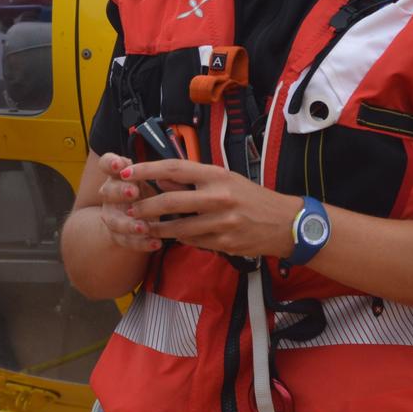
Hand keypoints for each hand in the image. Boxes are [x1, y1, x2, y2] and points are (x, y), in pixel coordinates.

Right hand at [93, 152, 162, 253]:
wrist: (134, 217)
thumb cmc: (145, 191)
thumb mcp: (148, 179)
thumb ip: (154, 175)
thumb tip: (166, 176)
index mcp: (117, 176)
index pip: (106, 164)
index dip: (110, 163)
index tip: (120, 164)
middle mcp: (110, 195)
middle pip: (107, 192)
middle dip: (120, 192)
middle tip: (134, 191)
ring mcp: (112, 216)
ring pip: (115, 221)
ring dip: (129, 224)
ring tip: (144, 227)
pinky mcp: (118, 236)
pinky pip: (128, 241)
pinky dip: (142, 243)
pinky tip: (156, 243)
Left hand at [126, 159, 303, 260]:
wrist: (285, 223)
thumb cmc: (253, 198)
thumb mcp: (226, 180)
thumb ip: (196, 180)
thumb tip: (163, 179)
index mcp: (217, 176)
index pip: (175, 168)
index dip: (147, 169)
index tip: (127, 171)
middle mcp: (218, 197)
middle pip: (171, 200)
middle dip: (145, 206)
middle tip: (129, 209)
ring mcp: (222, 222)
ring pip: (179, 227)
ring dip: (158, 228)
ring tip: (144, 227)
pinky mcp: (225, 243)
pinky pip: (194, 242)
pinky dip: (181, 238)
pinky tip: (175, 236)